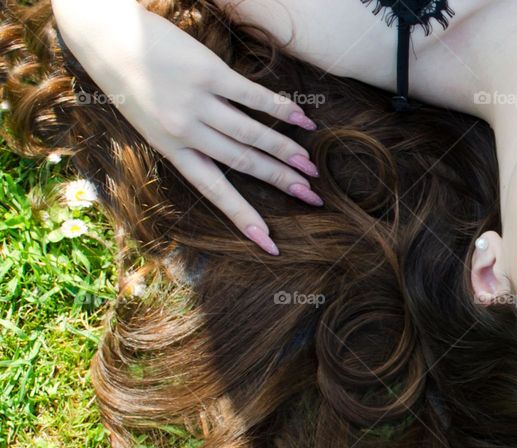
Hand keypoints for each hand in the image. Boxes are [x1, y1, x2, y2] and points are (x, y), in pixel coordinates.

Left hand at [53, 0, 323, 254]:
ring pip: (251, 134)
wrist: (107, 38)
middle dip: (281, 182)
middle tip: (312, 197)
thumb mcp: (153, 123)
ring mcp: (198, 102)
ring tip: (311, 165)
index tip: (268, 243)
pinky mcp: (209, 73)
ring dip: (286, 151)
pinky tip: (303, 121)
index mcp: (172, 150)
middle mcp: (186, 131)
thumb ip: (189, 140)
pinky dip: (281, 109)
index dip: (244, 218)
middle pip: (244, 163)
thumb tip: (230, 154)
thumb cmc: (131, 82)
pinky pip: (253, 97)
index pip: (214, 191)